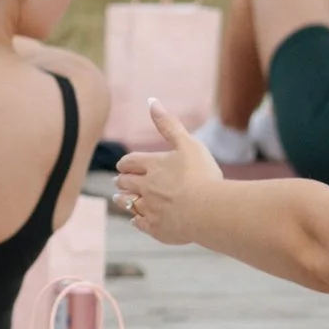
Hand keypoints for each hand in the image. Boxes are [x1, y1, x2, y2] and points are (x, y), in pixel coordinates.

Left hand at [115, 100, 226, 243]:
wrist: (209, 210)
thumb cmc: (202, 175)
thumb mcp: (188, 144)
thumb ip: (168, 124)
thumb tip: (151, 101)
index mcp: (152, 166)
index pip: (129, 162)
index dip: (126, 164)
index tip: (123, 166)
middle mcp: (145, 187)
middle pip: (124, 183)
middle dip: (121, 181)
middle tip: (119, 181)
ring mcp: (149, 208)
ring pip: (127, 203)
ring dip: (123, 200)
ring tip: (119, 199)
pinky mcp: (155, 228)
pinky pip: (139, 223)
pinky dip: (136, 220)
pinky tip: (136, 220)